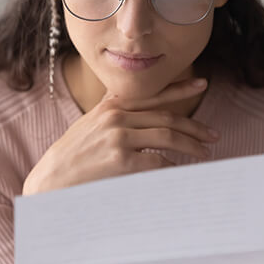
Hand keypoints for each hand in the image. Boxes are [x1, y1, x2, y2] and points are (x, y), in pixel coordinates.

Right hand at [23, 77, 219, 194]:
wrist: (51, 179)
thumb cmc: (72, 156)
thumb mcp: (91, 125)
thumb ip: (114, 114)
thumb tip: (145, 116)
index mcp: (111, 106)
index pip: (153, 93)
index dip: (180, 89)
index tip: (201, 83)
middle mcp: (116, 116)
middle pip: (167, 117)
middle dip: (194, 126)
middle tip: (212, 135)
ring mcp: (119, 137)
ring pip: (168, 137)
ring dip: (191, 146)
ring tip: (204, 153)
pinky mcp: (121, 160)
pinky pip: (158, 162)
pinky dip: (173, 167)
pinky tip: (181, 172)